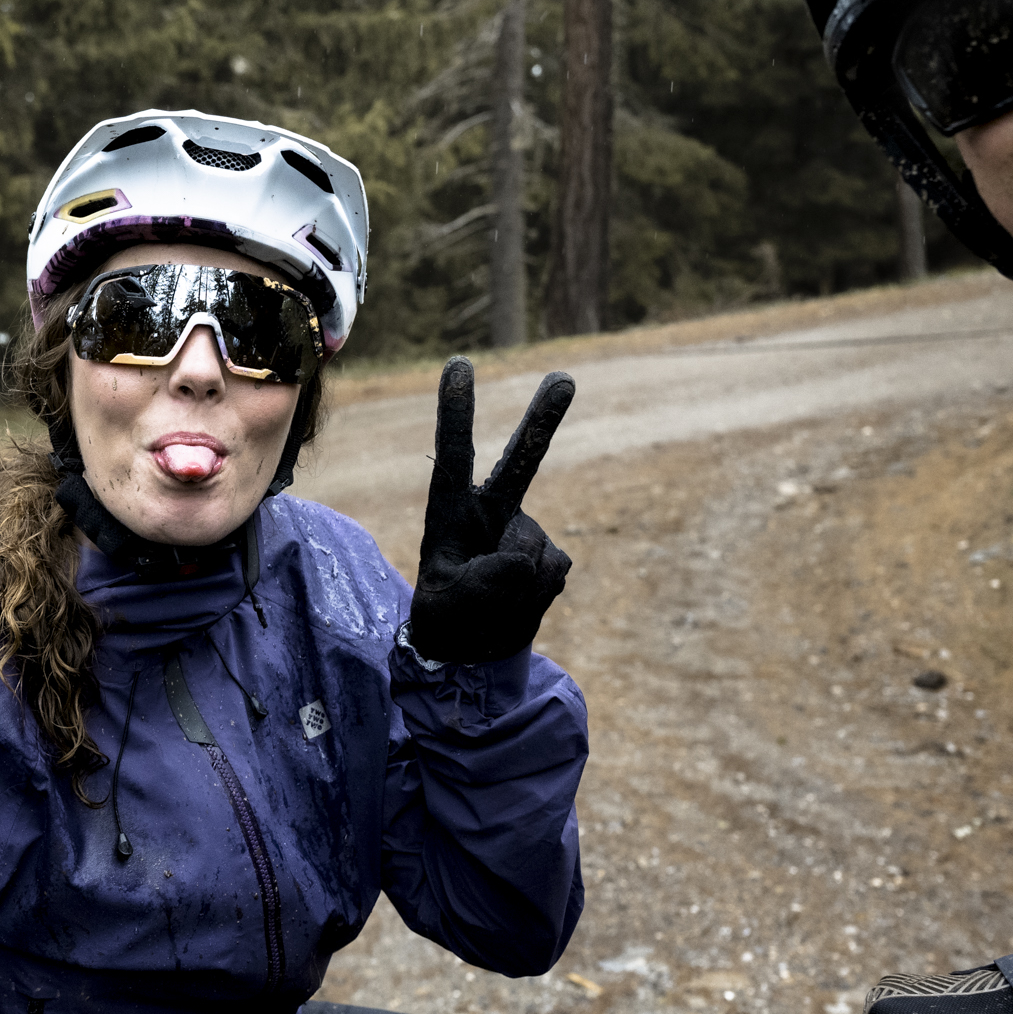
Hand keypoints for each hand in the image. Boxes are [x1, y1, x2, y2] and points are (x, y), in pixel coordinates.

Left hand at [406, 362, 574, 665]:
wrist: (475, 650)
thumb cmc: (448, 620)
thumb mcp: (450, 606)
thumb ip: (486, 580)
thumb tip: (529, 557)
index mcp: (450, 512)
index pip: (454, 455)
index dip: (457, 411)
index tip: (460, 363)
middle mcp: (492, 512)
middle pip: (521, 460)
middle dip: (544, 419)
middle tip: (565, 377)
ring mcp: (525, 532)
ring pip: (533, 549)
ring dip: (517, 584)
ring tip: (494, 604)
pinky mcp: (550, 556)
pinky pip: (551, 571)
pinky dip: (535, 594)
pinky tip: (518, 604)